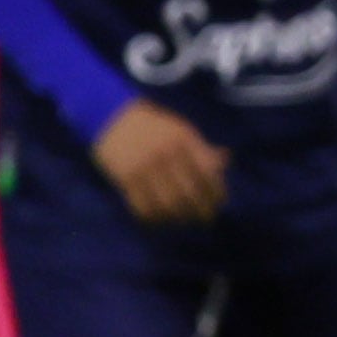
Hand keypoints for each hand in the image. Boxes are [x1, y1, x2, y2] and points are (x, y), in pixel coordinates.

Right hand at [92, 100, 227, 225]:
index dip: (216, 193)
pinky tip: (159, 220)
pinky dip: (153, 218)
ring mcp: (144, 167)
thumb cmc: (151, 125)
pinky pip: (142, 206)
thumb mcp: (179, 129)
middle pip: (189, 193)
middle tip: (205, 219)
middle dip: (201, 211)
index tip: (219, 203)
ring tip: (183, 220)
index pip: (208, 173)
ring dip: (178, 218)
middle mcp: (165, 154)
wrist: (110, 116)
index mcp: (183, 140)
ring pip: (167, 204)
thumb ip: (201, 147)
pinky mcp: (125, 177)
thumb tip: (226, 160)